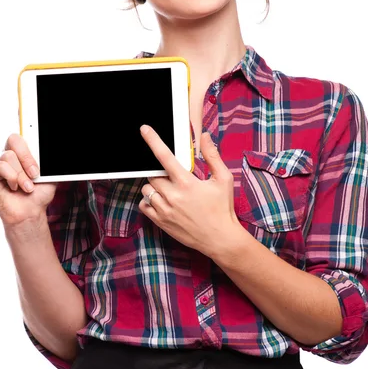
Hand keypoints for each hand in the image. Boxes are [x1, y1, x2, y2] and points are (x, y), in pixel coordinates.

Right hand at [0, 133, 56, 227]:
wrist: (30, 212)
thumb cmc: (39, 194)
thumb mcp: (51, 175)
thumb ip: (49, 162)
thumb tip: (55, 153)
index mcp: (24, 151)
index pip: (24, 134)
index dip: (28, 129)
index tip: (34, 137)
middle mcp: (10, 154)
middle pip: (14, 139)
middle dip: (27, 157)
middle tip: (36, 173)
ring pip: (9, 156)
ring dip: (21, 174)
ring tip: (27, 186)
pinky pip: (0, 167)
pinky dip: (11, 177)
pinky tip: (14, 187)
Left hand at [138, 125, 241, 257]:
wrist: (220, 238)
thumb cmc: (222, 208)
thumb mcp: (223, 179)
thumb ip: (212, 156)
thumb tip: (205, 136)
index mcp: (186, 183)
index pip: (164, 156)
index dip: (153, 140)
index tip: (145, 130)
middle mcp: (172, 196)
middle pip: (153, 174)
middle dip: (159, 171)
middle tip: (171, 175)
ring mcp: (164, 210)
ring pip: (146, 189)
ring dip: (154, 185)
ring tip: (169, 189)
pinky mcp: (160, 222)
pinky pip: (144, 205)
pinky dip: (149, 200)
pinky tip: (162, 200)